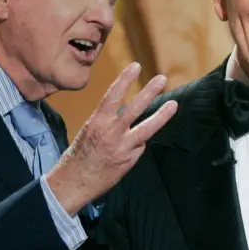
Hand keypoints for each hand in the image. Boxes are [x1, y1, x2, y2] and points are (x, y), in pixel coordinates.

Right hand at [45, 63, 177, 215]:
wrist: (74, 183)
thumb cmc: (78, 156)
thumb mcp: (89, 132)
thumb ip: (107, 123)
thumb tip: (125, 117)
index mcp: (96, 122)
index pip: (113, 96)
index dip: (125, 80)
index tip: (136, 66)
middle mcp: (111, 133)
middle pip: (134, 109)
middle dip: (149, 92)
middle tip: (162, 79)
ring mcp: (122, 148)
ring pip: (147, 129)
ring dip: (162, 116)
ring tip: (174, 104)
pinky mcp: (129, 161)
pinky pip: (139, 147)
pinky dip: (138, 144)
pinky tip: (129, 149)